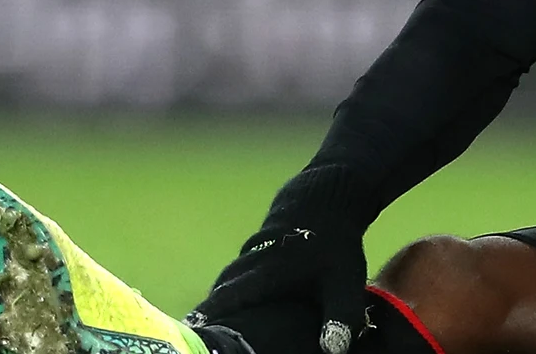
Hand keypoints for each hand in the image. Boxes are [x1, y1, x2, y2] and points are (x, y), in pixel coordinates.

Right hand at [190, 166, 372, 353]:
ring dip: (216, 301)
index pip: (230, 298)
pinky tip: (228, 304)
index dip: (210, 314)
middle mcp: (251, 263)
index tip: (191, 327)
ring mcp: (251, 254)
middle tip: (193, 329)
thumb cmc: (336, 243)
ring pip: (227, 281)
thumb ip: (339, 315)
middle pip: (221, 291)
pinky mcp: (256, 251)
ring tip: (205, 323)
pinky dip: (228, 289)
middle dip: (207, 312)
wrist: (327, 197)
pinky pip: (235, 274)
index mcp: (267, 273)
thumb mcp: (344, 281)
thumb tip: (334, 350)